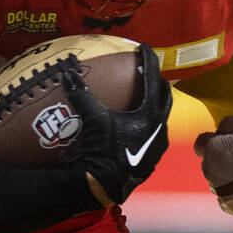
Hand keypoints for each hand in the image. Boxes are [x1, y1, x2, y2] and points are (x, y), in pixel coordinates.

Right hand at [61, 43, 170, 205]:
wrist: (106, 185)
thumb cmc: (102, 151)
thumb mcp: (92, 120)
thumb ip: (82, 95)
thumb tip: (67, 73)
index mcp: (150, 114)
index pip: (153, 79)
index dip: (149, 61)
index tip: (145, 48)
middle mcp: (160, 127)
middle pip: (165, 96)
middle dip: (158, 81)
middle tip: (149, 71)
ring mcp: (158, 144)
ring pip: (162, 116)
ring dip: (156, 103)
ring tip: (145, 95)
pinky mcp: (153, 157)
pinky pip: (155, 132)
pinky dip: (149, 121)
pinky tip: (136, 123)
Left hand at [194, 114, 232, 214]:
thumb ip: (227, 126)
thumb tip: (220, 132)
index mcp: (211, 149)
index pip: (202, 144)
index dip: (216, 142)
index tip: (230, 144)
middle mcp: (208, 170)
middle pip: (211, 163)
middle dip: (223, 160)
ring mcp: (218, 190)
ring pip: (220, 181)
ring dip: (230, 177)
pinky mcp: (228, 206)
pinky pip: (228, 197)